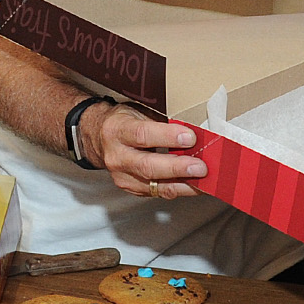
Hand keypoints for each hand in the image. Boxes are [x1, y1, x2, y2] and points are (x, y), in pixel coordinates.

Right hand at [84, 100, 204, 199]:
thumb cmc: (124, 121)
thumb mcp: (138, 111)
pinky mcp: (131, 189)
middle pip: (147, 166)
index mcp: (117, 130)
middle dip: (177, 168)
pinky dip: (179, 189)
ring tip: (204, 180)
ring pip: (154, 185)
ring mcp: (122, 176)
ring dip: (183, 184)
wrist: (99, 138)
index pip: (142, 135)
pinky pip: (158, 192)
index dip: (167, 137)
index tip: (191, 137)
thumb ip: (160, 121)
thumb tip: (194, 132)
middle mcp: (116, 156)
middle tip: (200, 167)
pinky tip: (195, 185)